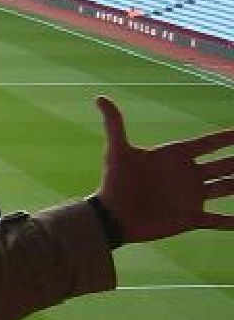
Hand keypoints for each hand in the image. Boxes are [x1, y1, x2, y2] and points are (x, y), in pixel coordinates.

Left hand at [95, 96, 233, 243]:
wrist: (111, 217)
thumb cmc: (114, 183)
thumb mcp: (117, 152)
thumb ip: (115, 124)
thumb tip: (99, 97)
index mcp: (176, 156)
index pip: (210, 143)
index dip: (229, 137)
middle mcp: (188, 175)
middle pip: (226, 164)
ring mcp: (191, 197)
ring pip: (228, 188)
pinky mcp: (190, 218)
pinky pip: (218, 220)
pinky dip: (233, 221)